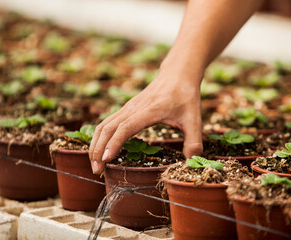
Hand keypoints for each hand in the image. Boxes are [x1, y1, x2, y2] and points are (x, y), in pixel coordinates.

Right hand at [89, 67, 203, 173]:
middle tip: (96, 171)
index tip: (106, 160)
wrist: (178, 74)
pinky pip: (108, 122)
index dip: (114, 143)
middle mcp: (134, 108)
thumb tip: (191, 162)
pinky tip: (101, 149)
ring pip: (104, 125)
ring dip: (96, 144)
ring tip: (95, 164)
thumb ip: (194, 141)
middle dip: (98, 149)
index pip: (126, 127)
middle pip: (108, 127)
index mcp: (150, 110)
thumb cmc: (186, 96)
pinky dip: (100, 137)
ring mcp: (128, 107)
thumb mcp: (194, 119)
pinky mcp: (127, 108)